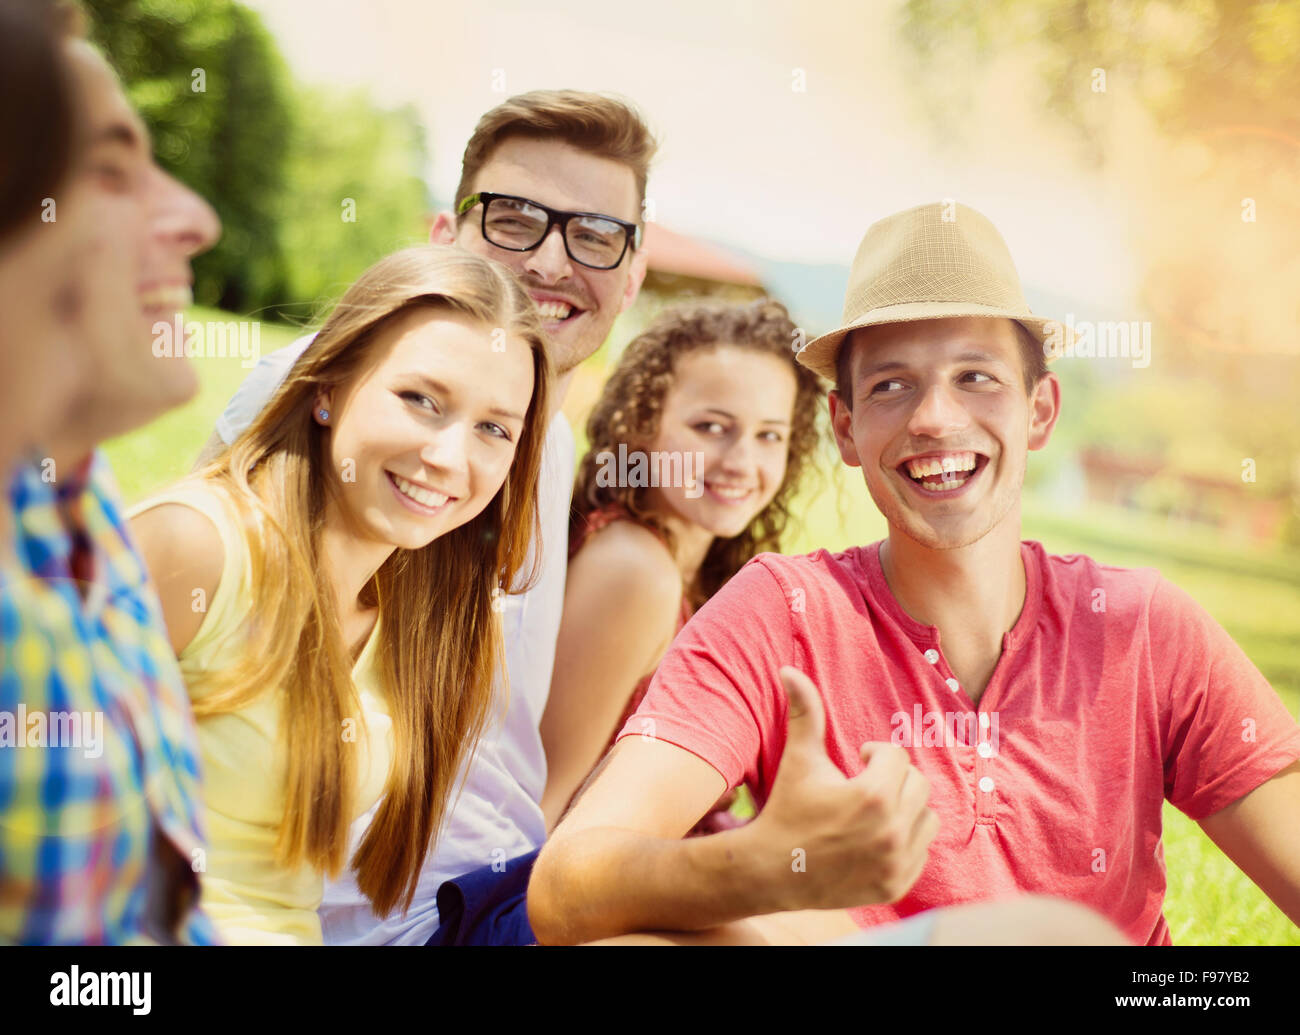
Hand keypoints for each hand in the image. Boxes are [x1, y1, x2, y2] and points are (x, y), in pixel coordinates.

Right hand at [748, 666, 937, 911]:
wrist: (772, 871)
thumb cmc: (787, 808)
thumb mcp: (798, 759)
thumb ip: (805, 713)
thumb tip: (789, 669)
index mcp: (872, 796)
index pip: (897, 757)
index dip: (875, 755)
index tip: (856, 762)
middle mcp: (892, 831)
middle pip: (918, 785)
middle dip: (893, 779)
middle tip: (866, 784)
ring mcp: (897, 862)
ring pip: (927, 817)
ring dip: (906, 808)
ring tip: (875, 810)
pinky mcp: (897, 885)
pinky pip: (922, 851)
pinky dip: (906, 841)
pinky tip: (875, 837)